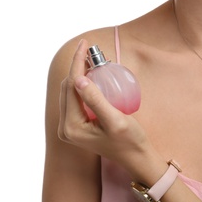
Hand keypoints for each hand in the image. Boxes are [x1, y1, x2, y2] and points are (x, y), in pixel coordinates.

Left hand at [58, 39, 149, 169]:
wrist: (135, 157)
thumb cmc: (130, 141)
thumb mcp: (115, 120)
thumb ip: (96, 100)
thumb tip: (78, 79)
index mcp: (71, 127)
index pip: (71, 87)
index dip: (77, 63)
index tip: (84, 44)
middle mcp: (66, 127)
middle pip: (67, 88)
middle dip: (76, 67)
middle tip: (90, 50)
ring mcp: (70, 127)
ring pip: (70, 92)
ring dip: (78, 74)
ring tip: (90, 60)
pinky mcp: (77, 125)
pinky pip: (76, 99)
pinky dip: (82, 85)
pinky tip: (91, 76)